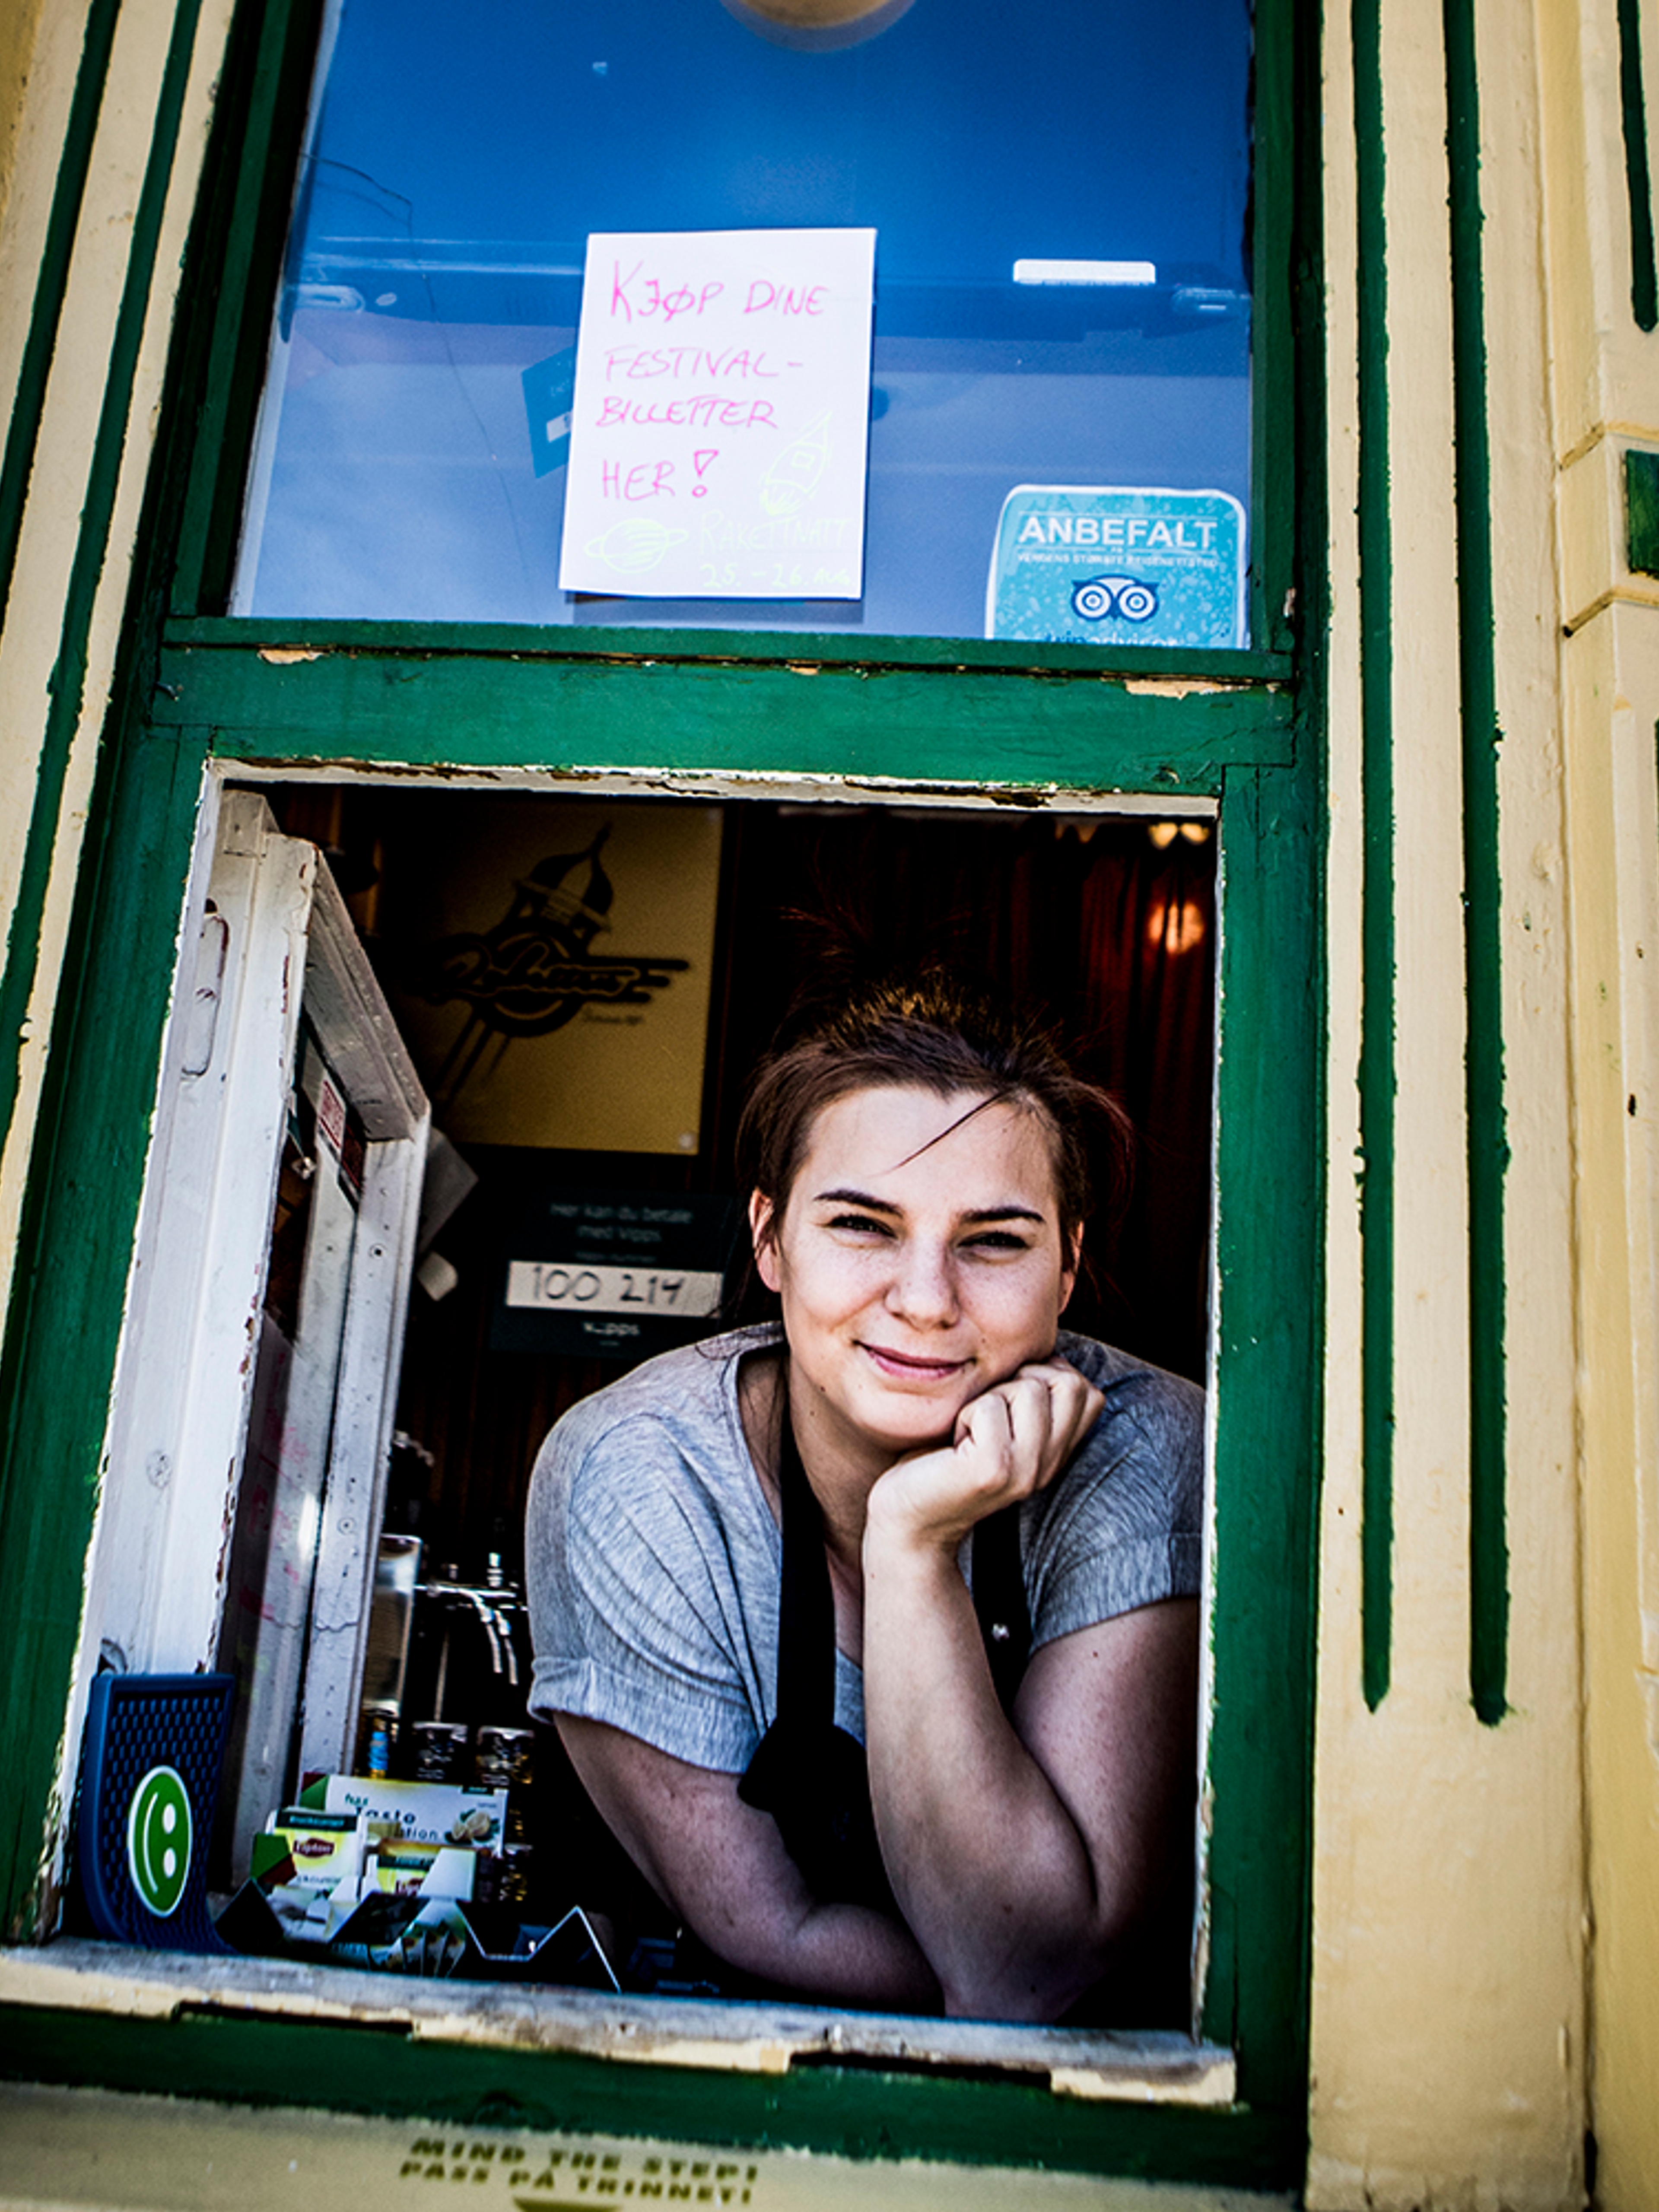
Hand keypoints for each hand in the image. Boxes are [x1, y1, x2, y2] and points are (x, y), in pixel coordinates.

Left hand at [864, 1358, 1104, 1556]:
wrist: (905, 1519)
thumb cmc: (940, 1458)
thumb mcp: (995, 1421)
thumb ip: (1026, 1397)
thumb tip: (1047, 1352)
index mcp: (1054, 1455)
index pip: (1088, 1392)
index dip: (1046, 1377)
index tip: (1005, 1402)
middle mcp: (1049, 1466)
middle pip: (1067, 1382)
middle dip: (1019, 1381)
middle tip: (984, 1415)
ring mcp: (1026, 1471)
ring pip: (1029, 1389)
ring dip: (988, 1397)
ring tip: (968, 1432)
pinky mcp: (994, 1470)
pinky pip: (988, 1406)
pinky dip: (964, 1414)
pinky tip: (953, 1445)